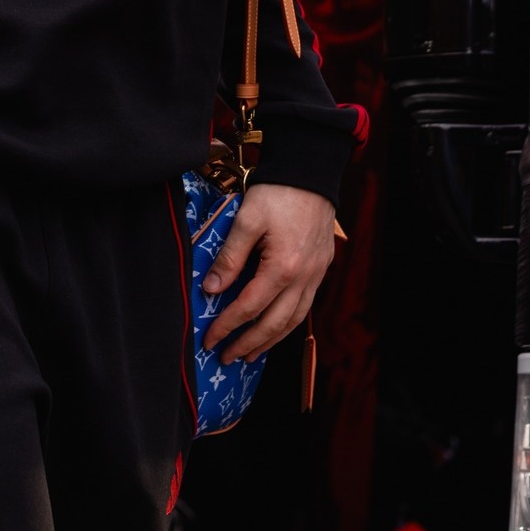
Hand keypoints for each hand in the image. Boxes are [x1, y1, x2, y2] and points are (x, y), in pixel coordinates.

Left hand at [201, 182, 335, 363]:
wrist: (310, 173)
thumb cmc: (277, 193)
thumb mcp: (247, 220)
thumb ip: (230, 257)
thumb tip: (212, 289)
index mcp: (283, 268)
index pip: (250, 307)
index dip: (228, 326)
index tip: (209, 338)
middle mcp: (304, 278)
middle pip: (274, 324)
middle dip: (248, 344)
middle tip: (226, 357)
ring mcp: (316, 275)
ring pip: (293, 321)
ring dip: (270, 341)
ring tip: (249, 353)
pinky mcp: (320, 269)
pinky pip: (304, 307)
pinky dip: (287, 323)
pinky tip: (275, 327)